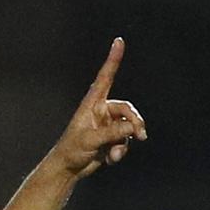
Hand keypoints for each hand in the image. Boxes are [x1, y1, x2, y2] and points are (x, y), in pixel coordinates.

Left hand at [50, 38, 146, 179]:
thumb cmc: (71, 150)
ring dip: (125, 141)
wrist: (68, 169)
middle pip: (127, 109)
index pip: (105, 78)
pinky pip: (126, 140)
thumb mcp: (90, 140)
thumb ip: (112, 133)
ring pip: (129, 127)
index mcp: (91, 104)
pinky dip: (121, 150)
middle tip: (141, 135)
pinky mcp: (111, 137)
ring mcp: (107, 124)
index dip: (113, 60)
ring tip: (115, 154)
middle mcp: (101, 111)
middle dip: (135, 122)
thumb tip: (133, 128)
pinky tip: (111, 159)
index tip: (118, 41)